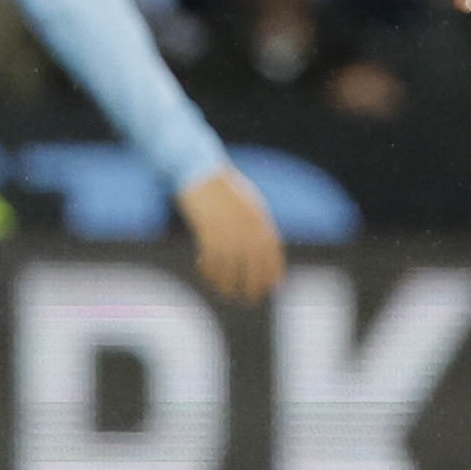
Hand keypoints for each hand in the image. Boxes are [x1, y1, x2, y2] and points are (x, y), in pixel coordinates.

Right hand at [177, 167, 282, 303]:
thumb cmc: (220, 186)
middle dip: (253, 286)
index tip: (268, 288)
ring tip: (224, 292)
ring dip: (228, 284)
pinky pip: (212, 259)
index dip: (272, 274)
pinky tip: (205, 273)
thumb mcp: (247, 202)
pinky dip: (210, 270)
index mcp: (260, 219)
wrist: (197, 169)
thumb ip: (256, 223)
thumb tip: (261, 245)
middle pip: (255, 266)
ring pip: (232, 267)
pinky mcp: (208, 229)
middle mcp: (247, 226)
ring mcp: (227, 228)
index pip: (273, 255)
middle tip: (248, 300)